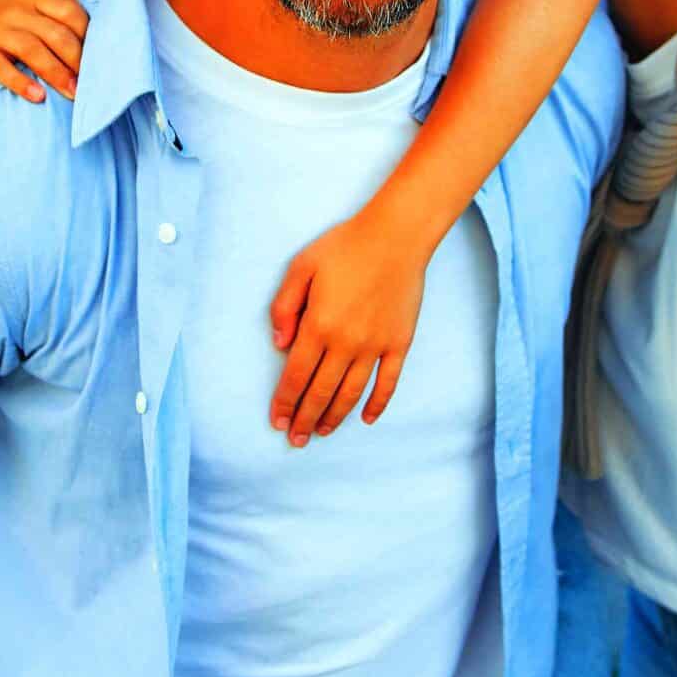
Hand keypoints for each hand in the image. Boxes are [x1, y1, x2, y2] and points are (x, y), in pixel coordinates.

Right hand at [0, 0, 103, 103]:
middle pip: (55, 33)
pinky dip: (19, 82)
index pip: (69, 10)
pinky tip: (38, 97)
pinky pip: (0, 68)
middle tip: (93, 82)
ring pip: (32, 50)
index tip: (103, 54)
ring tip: (73, 93)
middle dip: (77, 59)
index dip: (89, 33)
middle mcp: (17, 10)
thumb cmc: (5, 7)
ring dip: (56, 74)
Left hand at [265, 212, 432, 444]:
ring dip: (334, 416)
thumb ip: (284, 306)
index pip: (295, 376)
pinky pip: (388, 383)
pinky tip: (366, 419)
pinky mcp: (399, 343)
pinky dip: (377, 404)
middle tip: (296, 440)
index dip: (284, 403)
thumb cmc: (345, 246)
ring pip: (351, 393)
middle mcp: (346, 343)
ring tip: (322, 432)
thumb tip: (279, 343)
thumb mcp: (301, 266)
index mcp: (318, 325)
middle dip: (305, 419)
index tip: (277, 422)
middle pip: (321, 392)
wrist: (396, 236)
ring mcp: (375, 346)